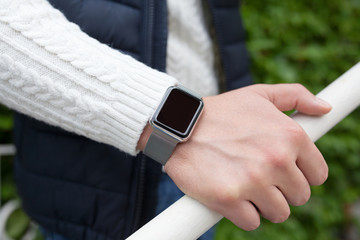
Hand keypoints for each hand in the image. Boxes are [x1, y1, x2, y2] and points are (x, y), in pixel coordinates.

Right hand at [162, 84, 330, 229]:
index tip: (285, 172)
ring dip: (262, 203)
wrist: (178, 125)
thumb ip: (295, 96)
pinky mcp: (229, 200)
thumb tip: (324, 109)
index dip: (301, 174)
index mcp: (290, 136)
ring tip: (243, 184)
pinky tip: (230, 194)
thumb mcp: (258, 94)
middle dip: (281, 189)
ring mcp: (253, 181)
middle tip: (259, 175)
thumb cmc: (220, 112)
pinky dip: (242, 213)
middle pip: (299, 196)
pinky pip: (252, 222)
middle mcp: (276, 160)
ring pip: (278, 212)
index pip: (318, 174)